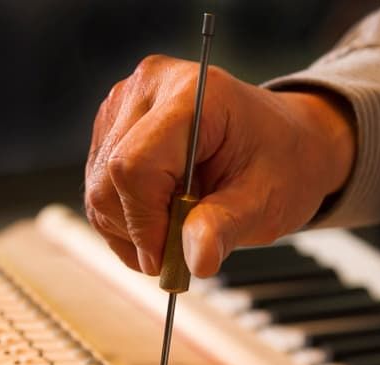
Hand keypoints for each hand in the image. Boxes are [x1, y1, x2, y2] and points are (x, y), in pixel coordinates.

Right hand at [84, 54, 355, 277]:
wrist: (282, 142)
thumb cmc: (280, 161)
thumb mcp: (265, 201)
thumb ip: (225, 227)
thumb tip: (195, 260)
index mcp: (195, 95)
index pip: (135, 165)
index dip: (144, 223)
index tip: (168, 258)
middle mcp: (150, 88)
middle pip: (109, 179)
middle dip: (139, 230)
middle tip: (179, 248)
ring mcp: (125, 104)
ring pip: (97, 189)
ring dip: (130, 229)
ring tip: (177, 226)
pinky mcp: (112, 127)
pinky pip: (98, 188)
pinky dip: (124, 219)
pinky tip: (160, 216)